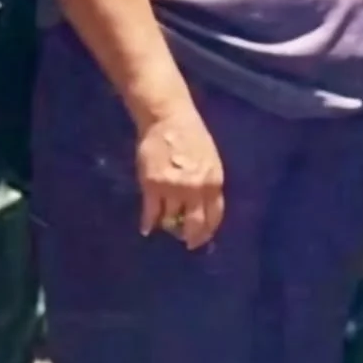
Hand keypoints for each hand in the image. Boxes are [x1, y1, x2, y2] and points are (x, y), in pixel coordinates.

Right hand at [135, 97, 225, 250]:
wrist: (169, 119)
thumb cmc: (192, 136)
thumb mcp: (210, 161)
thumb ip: (208, 185)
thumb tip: (203, 208)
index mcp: (214, 181)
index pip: (214, 215)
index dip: (208, 230)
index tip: (203, 239)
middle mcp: (195, 188)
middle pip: (194, 224)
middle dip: (191, 237)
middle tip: (187, 243)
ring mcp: (173, 188)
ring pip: (171, 220)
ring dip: (169, 227)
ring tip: (167, 229)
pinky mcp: (151, 186)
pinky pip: (150, 213)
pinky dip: (149, 223)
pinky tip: (148, 228)